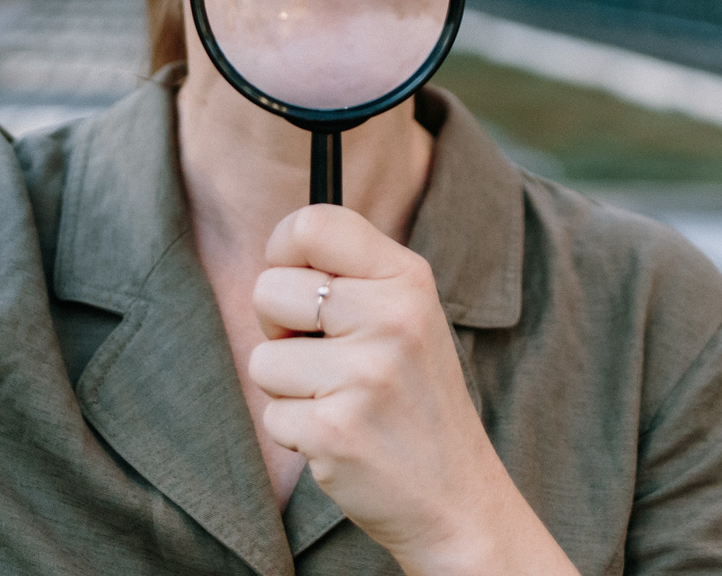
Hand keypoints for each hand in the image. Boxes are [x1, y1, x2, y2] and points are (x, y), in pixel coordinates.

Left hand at [250, 208, 570, 575]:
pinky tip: (341, 438)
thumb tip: (277, 251)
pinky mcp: (336, 430)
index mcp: (407, 278)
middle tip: (326, 358)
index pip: (313, 223)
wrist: (459, 498)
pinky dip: (296, 433)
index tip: (296, 280)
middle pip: (269, 290)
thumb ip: (352, 277)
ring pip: (263, 360)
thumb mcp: (407, 317)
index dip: (283, 251)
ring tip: (341, 402)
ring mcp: (365, 375)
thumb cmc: (416, 400)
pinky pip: (272, 415)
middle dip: (278, 329)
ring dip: (288, 389)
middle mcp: (391, 318)